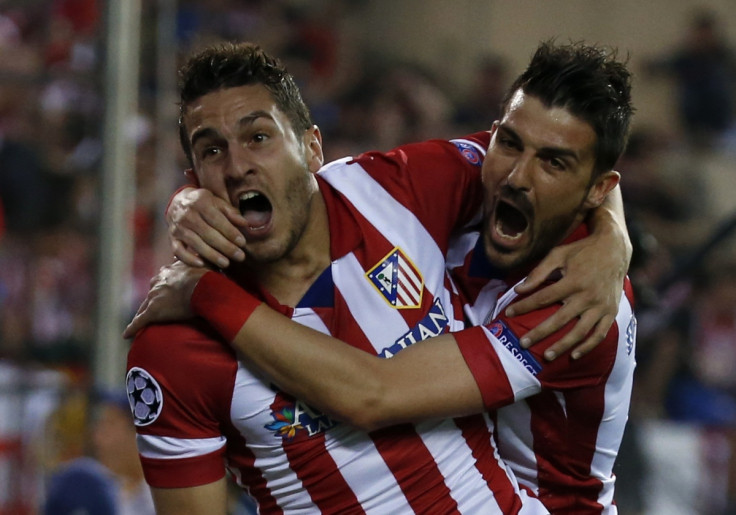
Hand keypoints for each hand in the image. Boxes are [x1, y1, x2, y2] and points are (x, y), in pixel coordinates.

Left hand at [123, 261, 209, 337]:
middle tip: (154, 306)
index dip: (164, 285)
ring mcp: (154, 297)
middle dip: (152, 299)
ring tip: (139, 321)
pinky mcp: (153, 312)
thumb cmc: (207, 275)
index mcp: (169, 272)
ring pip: (143, 307)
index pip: (163, 279)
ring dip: (141, 314)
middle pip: (152, 292)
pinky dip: (132, 329)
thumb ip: (203, 259)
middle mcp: (158, 282)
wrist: (201, 286)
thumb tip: (209, 255)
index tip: (166, 290)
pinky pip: (139, 322)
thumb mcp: (205, 263)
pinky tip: (126, 335)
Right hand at [168, 187, 248, 267]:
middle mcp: (187, 214)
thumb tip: (246, 223)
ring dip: (211, 255)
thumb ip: (232, 213)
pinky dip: (188, 259)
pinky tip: (202, 264)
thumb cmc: (204, 204)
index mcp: (201, 202)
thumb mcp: (218, 203)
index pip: (217, 220)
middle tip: (240, 256)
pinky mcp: (172, 238)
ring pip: (195, 243)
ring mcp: (178, 227)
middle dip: (225, 246)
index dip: (230, 232)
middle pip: (208, 233)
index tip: (242, 243)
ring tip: (226, 264)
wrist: (178, 202)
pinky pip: (178, 250)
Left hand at [506, 229, 627, 359]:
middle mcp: (587, 296)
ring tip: (547, 356)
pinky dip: (588, 347)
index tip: (509, 313)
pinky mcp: (611, 312)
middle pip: (560, 319)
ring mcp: (601, 306)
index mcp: (573, 282)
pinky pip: (600, 334)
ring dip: (563, 346)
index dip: (524, 306)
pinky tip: (574, 355)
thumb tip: (519, 289)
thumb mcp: (558, 255)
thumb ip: (539, 272)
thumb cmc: (581, 251)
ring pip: (580, 332)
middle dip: (540, 333)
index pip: (543, 298)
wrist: (614, 249)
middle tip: (523, 344)